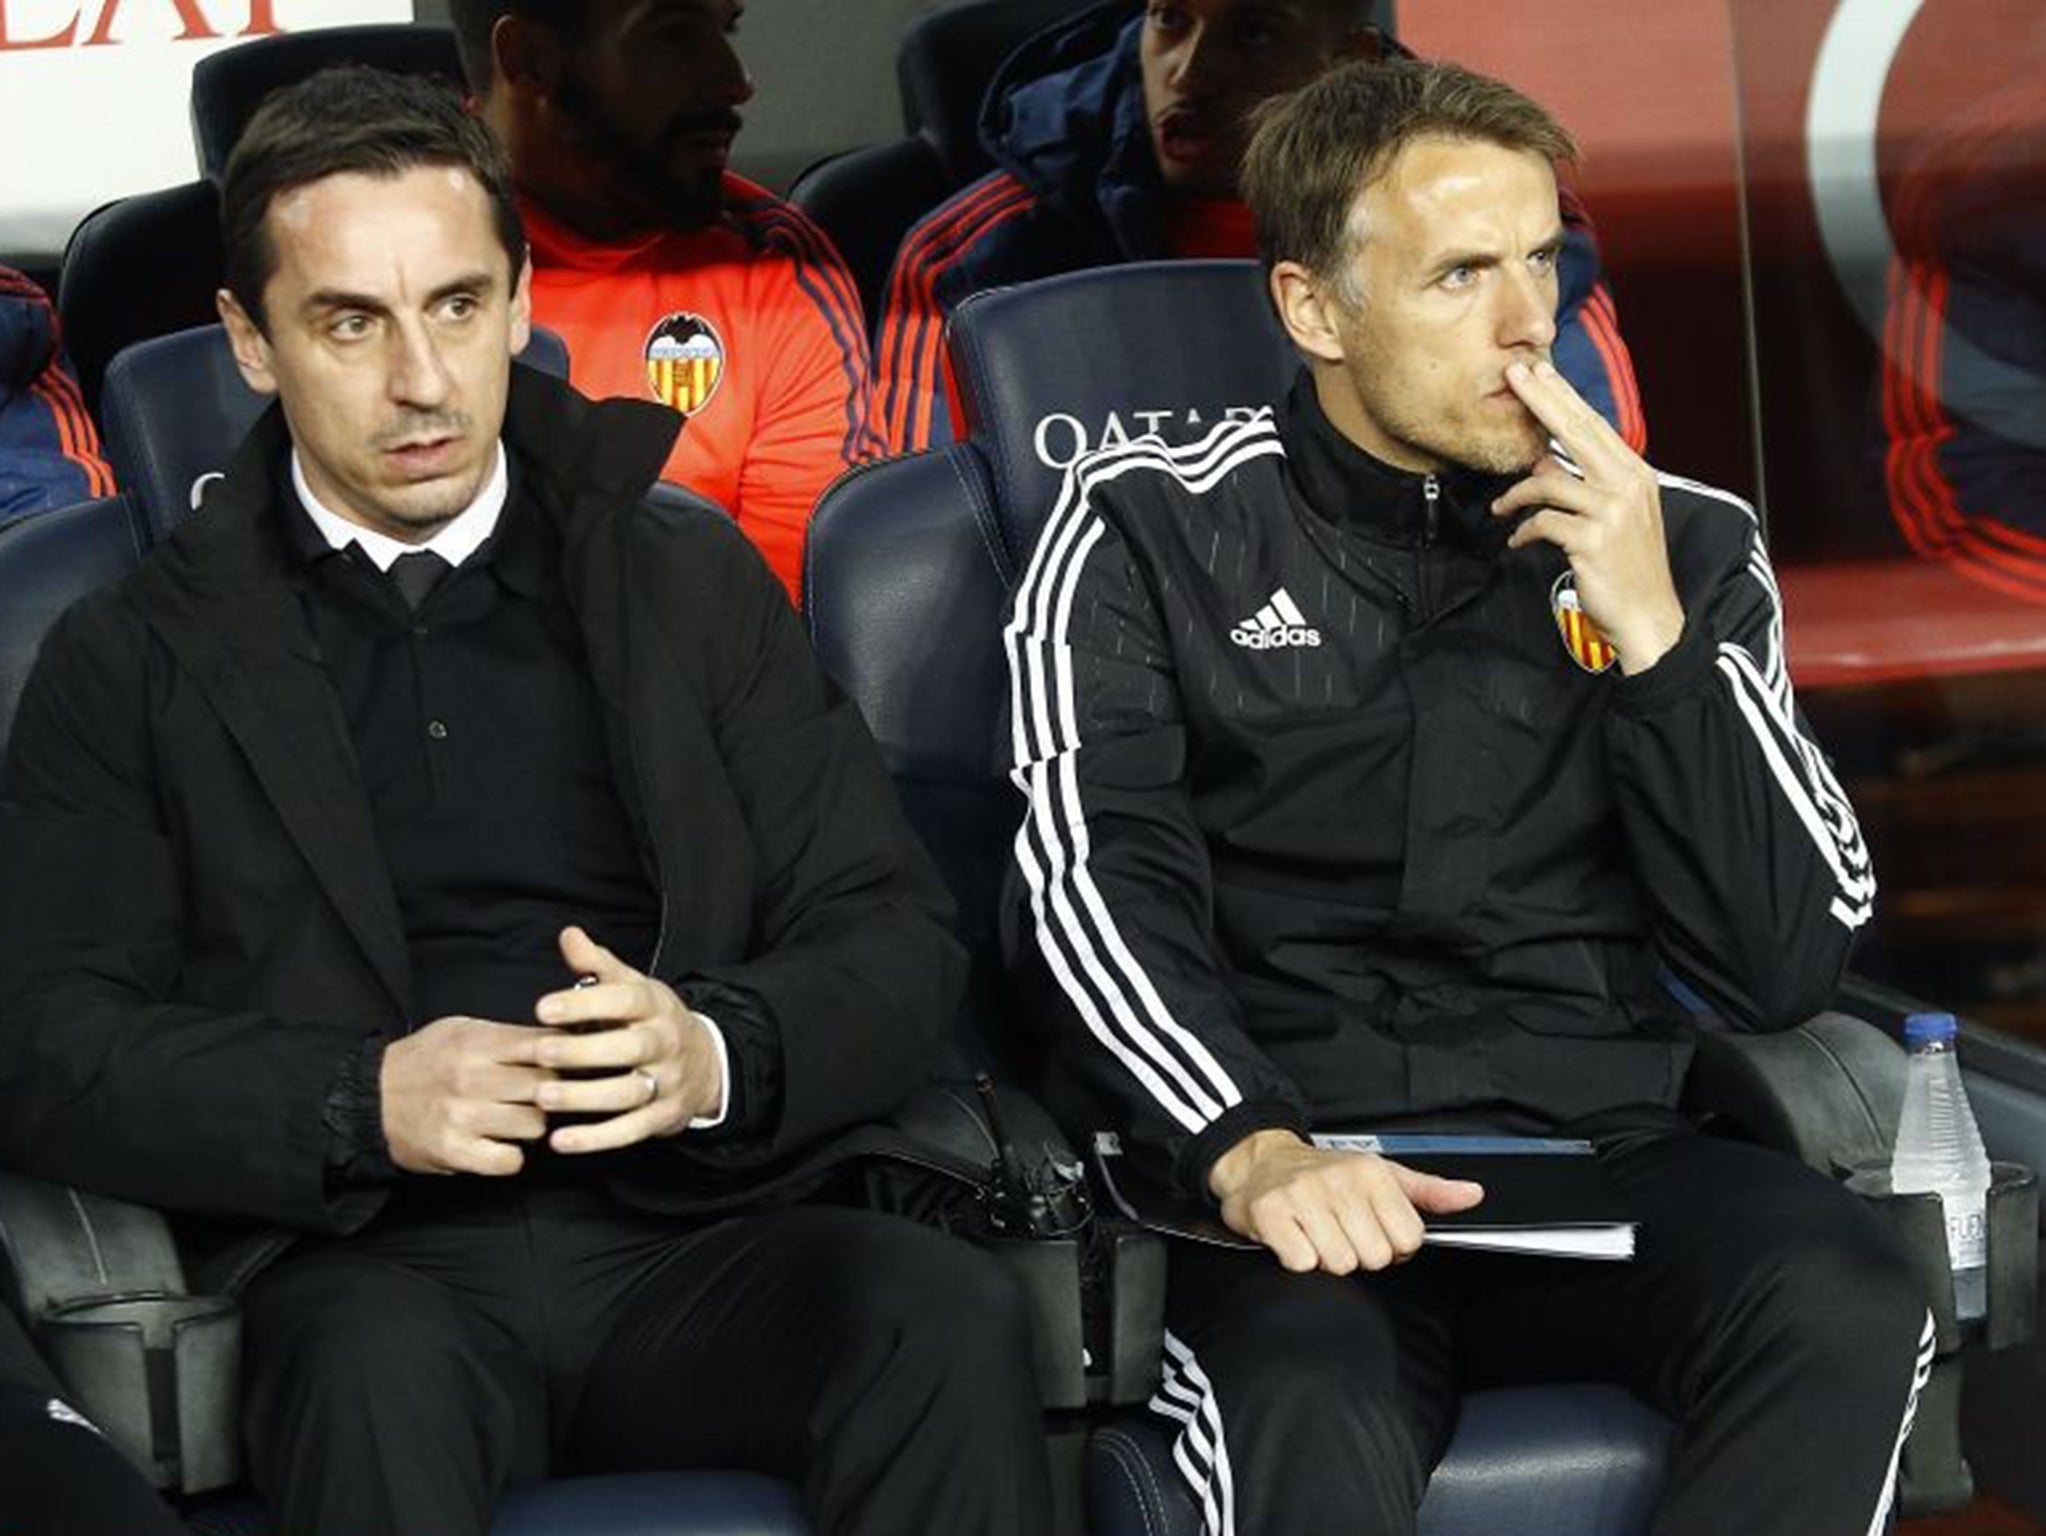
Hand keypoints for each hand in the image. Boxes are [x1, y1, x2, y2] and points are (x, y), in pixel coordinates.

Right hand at [380, 1016, 554, 1176]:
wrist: (370, 1099)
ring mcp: (464, 1117)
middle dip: (550, 1090)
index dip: (561, 1054)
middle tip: (537, 1093)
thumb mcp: (459, 1030)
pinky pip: (509, 1160)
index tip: (562, 1061)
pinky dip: (510, 1157)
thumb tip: (555, 1039)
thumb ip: (505, 1034)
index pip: (544, 1045)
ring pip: (535, 1124)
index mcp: (476, 1043)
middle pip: (546, 1085)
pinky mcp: (456, 1151)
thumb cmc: (421, 1063)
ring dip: (531, 1124)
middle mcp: (472, 1078)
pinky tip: (500, 1145)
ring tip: (514, 1119)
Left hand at [530, 926, 723, 1153]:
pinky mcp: (663, 1118)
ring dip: (585, 1097)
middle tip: (540, 1051)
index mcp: (655, 1006)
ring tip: (544, 1096)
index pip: (625, 1000)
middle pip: (630, 1047)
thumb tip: (569, 935)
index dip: (585, 1003)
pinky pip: (631, 1131)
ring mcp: (667, 1082)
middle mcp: (666, 1043)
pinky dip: (596, 1139)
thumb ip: (598, 964)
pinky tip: (560, 1141)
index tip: (543, 1007)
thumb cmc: (652, 1021)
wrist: (705, 1063)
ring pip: (629, 1093)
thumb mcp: (632, 987)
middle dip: (584, 1051)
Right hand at [1207, 1129, 1484, 1274]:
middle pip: (1375, 1256)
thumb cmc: (1325, 1174)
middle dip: (1358, 1252)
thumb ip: (1429, 1191)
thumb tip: (1472, 1194)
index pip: (1408, 1239)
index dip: (1392, 1244)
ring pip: (1339, 1264)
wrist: (1259, 1162)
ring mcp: (1303, 1196)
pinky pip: (1301, 1262)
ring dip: (1326, 1257)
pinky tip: (1294, 1237)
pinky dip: (1296, 1258)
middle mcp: (1339, 1181)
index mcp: (1372, 1174)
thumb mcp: (1382, 1175)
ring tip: (1316, 1233)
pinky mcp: (1270, 1214)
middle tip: (1339, 1231)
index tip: (1372, 1229)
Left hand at [1491, 359, 1685, 673]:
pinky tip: (1518, 540)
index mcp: (1635, 475)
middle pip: (1576, 431)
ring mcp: (1612, 512)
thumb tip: (1546, 459)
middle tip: (1512, 377)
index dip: (1563, 396)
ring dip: (1516, 494)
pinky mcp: (1592, 540)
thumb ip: (1589, 484)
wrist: (1648, 616)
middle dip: (1541, 400)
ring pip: (1549, 481)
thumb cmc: (1627, 567)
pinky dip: (1524, 530)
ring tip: (1501, 508)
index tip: (1539, 372)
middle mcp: (1627, 485)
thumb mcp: (1617, 516)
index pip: (1594, 425)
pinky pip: (1543, 522)